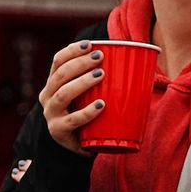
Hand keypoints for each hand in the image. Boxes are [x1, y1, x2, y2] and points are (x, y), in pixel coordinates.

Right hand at [38, 40, 105, 154]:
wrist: (79, 147)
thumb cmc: (89, 115)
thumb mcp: (89, 95)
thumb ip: (102, 79)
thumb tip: (142, 59)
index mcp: (54, 83)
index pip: (58, 61)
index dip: (72, 51)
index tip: (90, 44)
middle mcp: (48, 96)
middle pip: (60, 75)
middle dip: (80, 63)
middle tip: (100, 56)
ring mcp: (51, 115)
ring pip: (63, 94)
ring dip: (82, 82)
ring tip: (101, 75)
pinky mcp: (59, 131)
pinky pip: (72, 120)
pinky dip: (87, 112)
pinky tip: (101, 105)